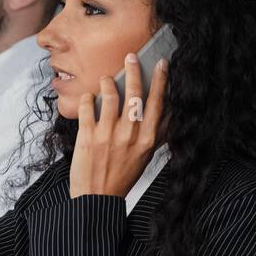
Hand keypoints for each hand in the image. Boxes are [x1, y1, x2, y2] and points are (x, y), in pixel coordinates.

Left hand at [69, 52, 166, 198]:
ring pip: (109, 96)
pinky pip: (87, 107)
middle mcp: (129, 135)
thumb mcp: (145, 157)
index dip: (160, 81)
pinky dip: (87, 98)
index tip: (161, 64)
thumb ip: (156, 134)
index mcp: (147, 140)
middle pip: (134, 94)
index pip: (157, 103)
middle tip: (130, 57)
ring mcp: (107, 135)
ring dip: (107, 83)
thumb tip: (168, 113)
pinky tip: (89, 97)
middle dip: (133, 70)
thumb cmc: (121, 177)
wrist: (96, 199)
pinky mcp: (87, 137)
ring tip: (106, 80)